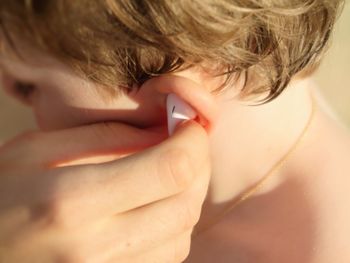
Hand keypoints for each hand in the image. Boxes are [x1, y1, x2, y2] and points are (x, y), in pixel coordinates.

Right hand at [0, 120, 209, 261]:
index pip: (170, 170)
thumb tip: (165, 133)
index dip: (193, 142)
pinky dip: (175, 224)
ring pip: (182, 234)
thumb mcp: (37, 149)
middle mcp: (95, 249)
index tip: (189, 124)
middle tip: (187, 144)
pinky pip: (168, 257)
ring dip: (188, 196)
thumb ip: (107, 138)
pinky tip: (157, 204)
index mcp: (71, 202)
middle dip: (199, 167)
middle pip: (185, 205)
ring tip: (171, 172)